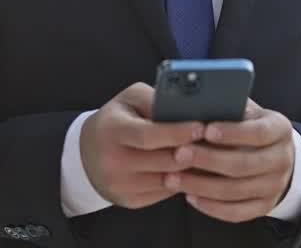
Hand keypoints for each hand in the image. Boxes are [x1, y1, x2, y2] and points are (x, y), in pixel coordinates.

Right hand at [79, 83, 203, 209]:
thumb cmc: (116, 120)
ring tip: (208, 154)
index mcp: (112, 131)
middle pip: (164, 161)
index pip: (148, 135)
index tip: (201, 127)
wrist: (87, 154)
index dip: (177, 132)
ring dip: (191, 169)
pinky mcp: (130, 201)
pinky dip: (181, 181)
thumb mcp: (129, 99)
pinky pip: (165, 193)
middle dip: (192, 151)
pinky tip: (191, 169)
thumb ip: (154, 99)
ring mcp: (121, 185)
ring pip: (168, 180)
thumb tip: (185, 108)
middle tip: (214, 142)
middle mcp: (113, 162)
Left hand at [165, 99, 294, 222]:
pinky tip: (190, 196)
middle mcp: (282, 160)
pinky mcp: (264, 206)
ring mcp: (275, 186)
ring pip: (236, 191)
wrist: (275, 156)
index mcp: (280, 130)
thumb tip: (197, 104)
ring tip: (174, 178)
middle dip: (208, 160)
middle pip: (244, 164)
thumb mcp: (248, 112)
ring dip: (202, 186)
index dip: (232, 133)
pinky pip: (236, 212)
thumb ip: (229, 108)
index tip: (205, 130)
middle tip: (179, 154)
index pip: (258, 132)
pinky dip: (211, 206)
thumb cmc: (250, 127)